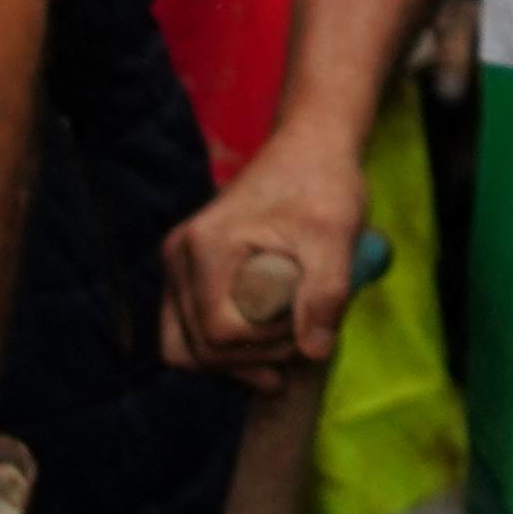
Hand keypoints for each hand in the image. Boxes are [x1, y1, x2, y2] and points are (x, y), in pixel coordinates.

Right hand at [163, 130, 366, 380]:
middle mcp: (177, 258)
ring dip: (235, 362)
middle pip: (194, 349)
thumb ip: (327, 293)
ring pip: (184, 348)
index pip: (219, 333)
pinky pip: (191, 332)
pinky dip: (226, 349)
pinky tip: (271, 345)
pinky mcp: (189, 275)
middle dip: (252, 359)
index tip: (307, 320)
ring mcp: (177, 268)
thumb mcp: (335, 235)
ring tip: (287, 350)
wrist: (309, 151)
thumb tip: (314, 353)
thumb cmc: (323, 185)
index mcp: (204, 247)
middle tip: (302, 339)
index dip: (267, 343)